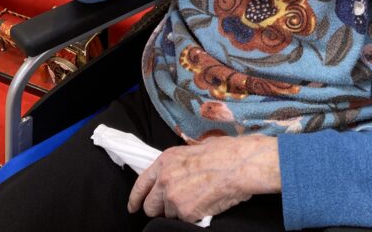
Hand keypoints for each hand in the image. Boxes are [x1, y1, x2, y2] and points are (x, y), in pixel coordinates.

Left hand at [128, 135, 280, 222]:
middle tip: (173, 206)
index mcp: (165, 161)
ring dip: (177, 212)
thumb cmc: (223, 154)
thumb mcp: (193, 150)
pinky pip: (183, 221)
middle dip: (159, 208)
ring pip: (167, 215)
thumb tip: (177, 173)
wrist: (238, 165)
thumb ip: (178, 164)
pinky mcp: (185, 213)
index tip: (133, 206)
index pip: (141, 184)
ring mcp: (173, 198)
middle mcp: (164, 179)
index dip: (135, 198)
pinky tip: (203, 205)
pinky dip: (191, 217)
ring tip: (195, 200)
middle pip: (150, 206)